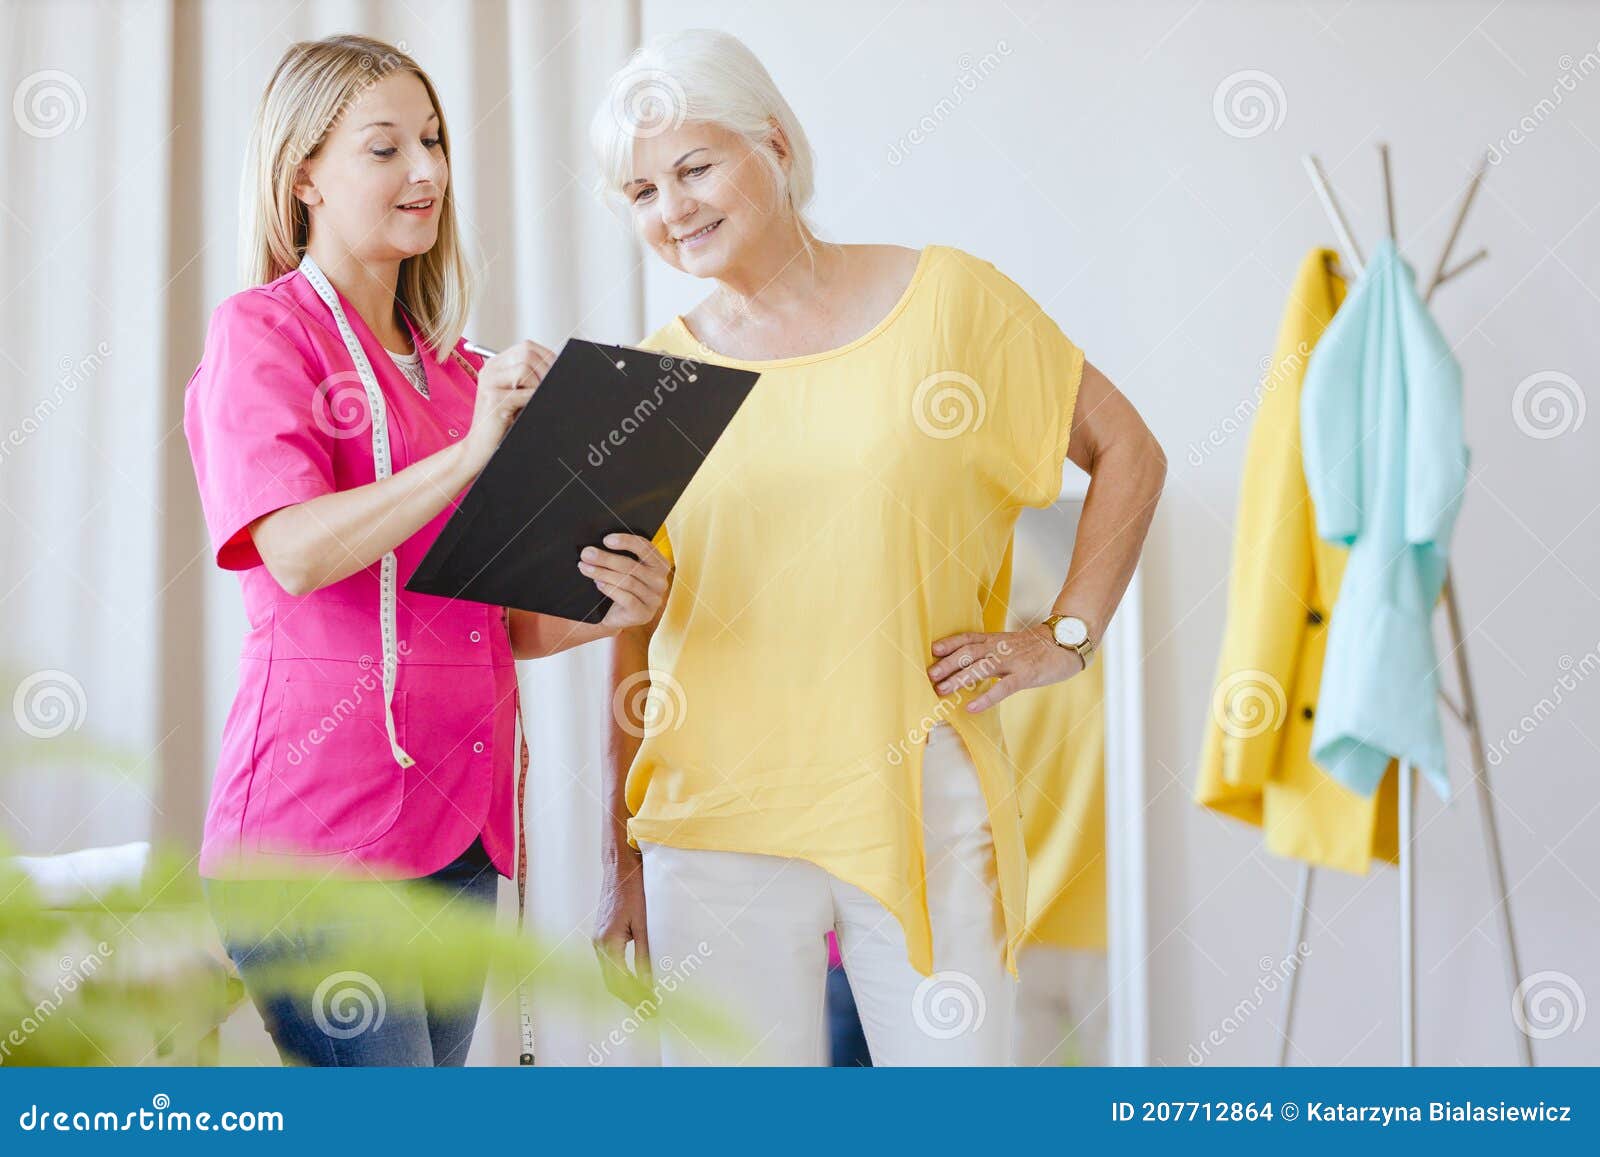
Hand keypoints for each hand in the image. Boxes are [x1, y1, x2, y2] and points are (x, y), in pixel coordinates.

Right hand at [460, 340, 555, 472]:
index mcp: (497, 364)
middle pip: (527, 353)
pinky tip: (527, 410)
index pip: (528, 347)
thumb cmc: (503, 422)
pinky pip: (523, 392)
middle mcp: (491, 369)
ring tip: (533, 402)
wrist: (480, 447)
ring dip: (538, 386)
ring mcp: (489, 382)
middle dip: (546, 370)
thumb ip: (532, 379)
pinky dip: (532, 400)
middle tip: (550, 388)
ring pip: (525, 369)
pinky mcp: (492, 398)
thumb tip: (560, 368)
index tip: (559, 372)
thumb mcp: (518, 395)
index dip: (548, 357)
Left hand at [579, 533, 672, 629]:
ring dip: (603, 573)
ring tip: (585, 568)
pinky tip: (598, 583)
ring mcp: (654, 599)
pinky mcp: (643, 614)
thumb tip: (597, 546)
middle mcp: (660, 581)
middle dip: (606, 558)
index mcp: (660, 565)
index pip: (645, 547)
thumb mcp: (624, 570)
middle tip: (587, 554)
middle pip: (632, 566)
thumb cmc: (621, 588)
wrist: (617, 617)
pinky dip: (610, 589)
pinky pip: (627, 599)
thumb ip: (620, 556)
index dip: (626, 541)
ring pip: (627, 582)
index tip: (606, 539)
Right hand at [593, 847, 651, 1005]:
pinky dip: (622, 976)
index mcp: (607, 942)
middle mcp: (598, 944)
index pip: (620, 982)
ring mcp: (598, 939)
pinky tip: (636, 981)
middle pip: (611, 983)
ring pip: (609, 974)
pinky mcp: (602, 934)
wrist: (620, 866)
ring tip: (645, 1001)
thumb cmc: (633, 888)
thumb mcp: (644, 923)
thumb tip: (650, 983)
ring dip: (626, 990)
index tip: (653, 1009)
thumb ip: (646, 954)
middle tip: (651, 1012)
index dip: (636, 998)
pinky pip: (610, 963)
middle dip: (630, 999)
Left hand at [926, 625, 1084, 712]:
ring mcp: (1013, 660)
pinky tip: (972, 707)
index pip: (969, 638)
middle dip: (948, 664)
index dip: (950, 643)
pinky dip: (986, 697)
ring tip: (942, 691)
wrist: (1067, 643)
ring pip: (981, 668)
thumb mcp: (1011, 644)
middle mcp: (1001, 647)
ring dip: (959, 679)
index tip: (932, 650)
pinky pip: (1003, 687)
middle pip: (969, 653)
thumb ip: (992, 651)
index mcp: (996, 639)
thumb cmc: (1037, 647)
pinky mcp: (1025, 675)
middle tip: (929, 675)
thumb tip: (969, 664)